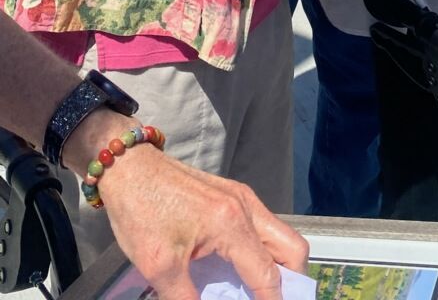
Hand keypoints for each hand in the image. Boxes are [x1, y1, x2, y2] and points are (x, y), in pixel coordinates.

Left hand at [99, 144, 308, 299]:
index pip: (267, 274)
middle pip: (293, 249)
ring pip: (281, 235)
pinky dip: (264, 251)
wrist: (130, 166)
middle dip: (291, 282)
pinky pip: (264, 226)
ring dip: (277, 266)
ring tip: (256, 292)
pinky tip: (240, 269)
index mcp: (231, 224)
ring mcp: (243, 196)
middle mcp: (246, 207)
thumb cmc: (141, 213)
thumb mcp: (158, 268)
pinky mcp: (234, 193)